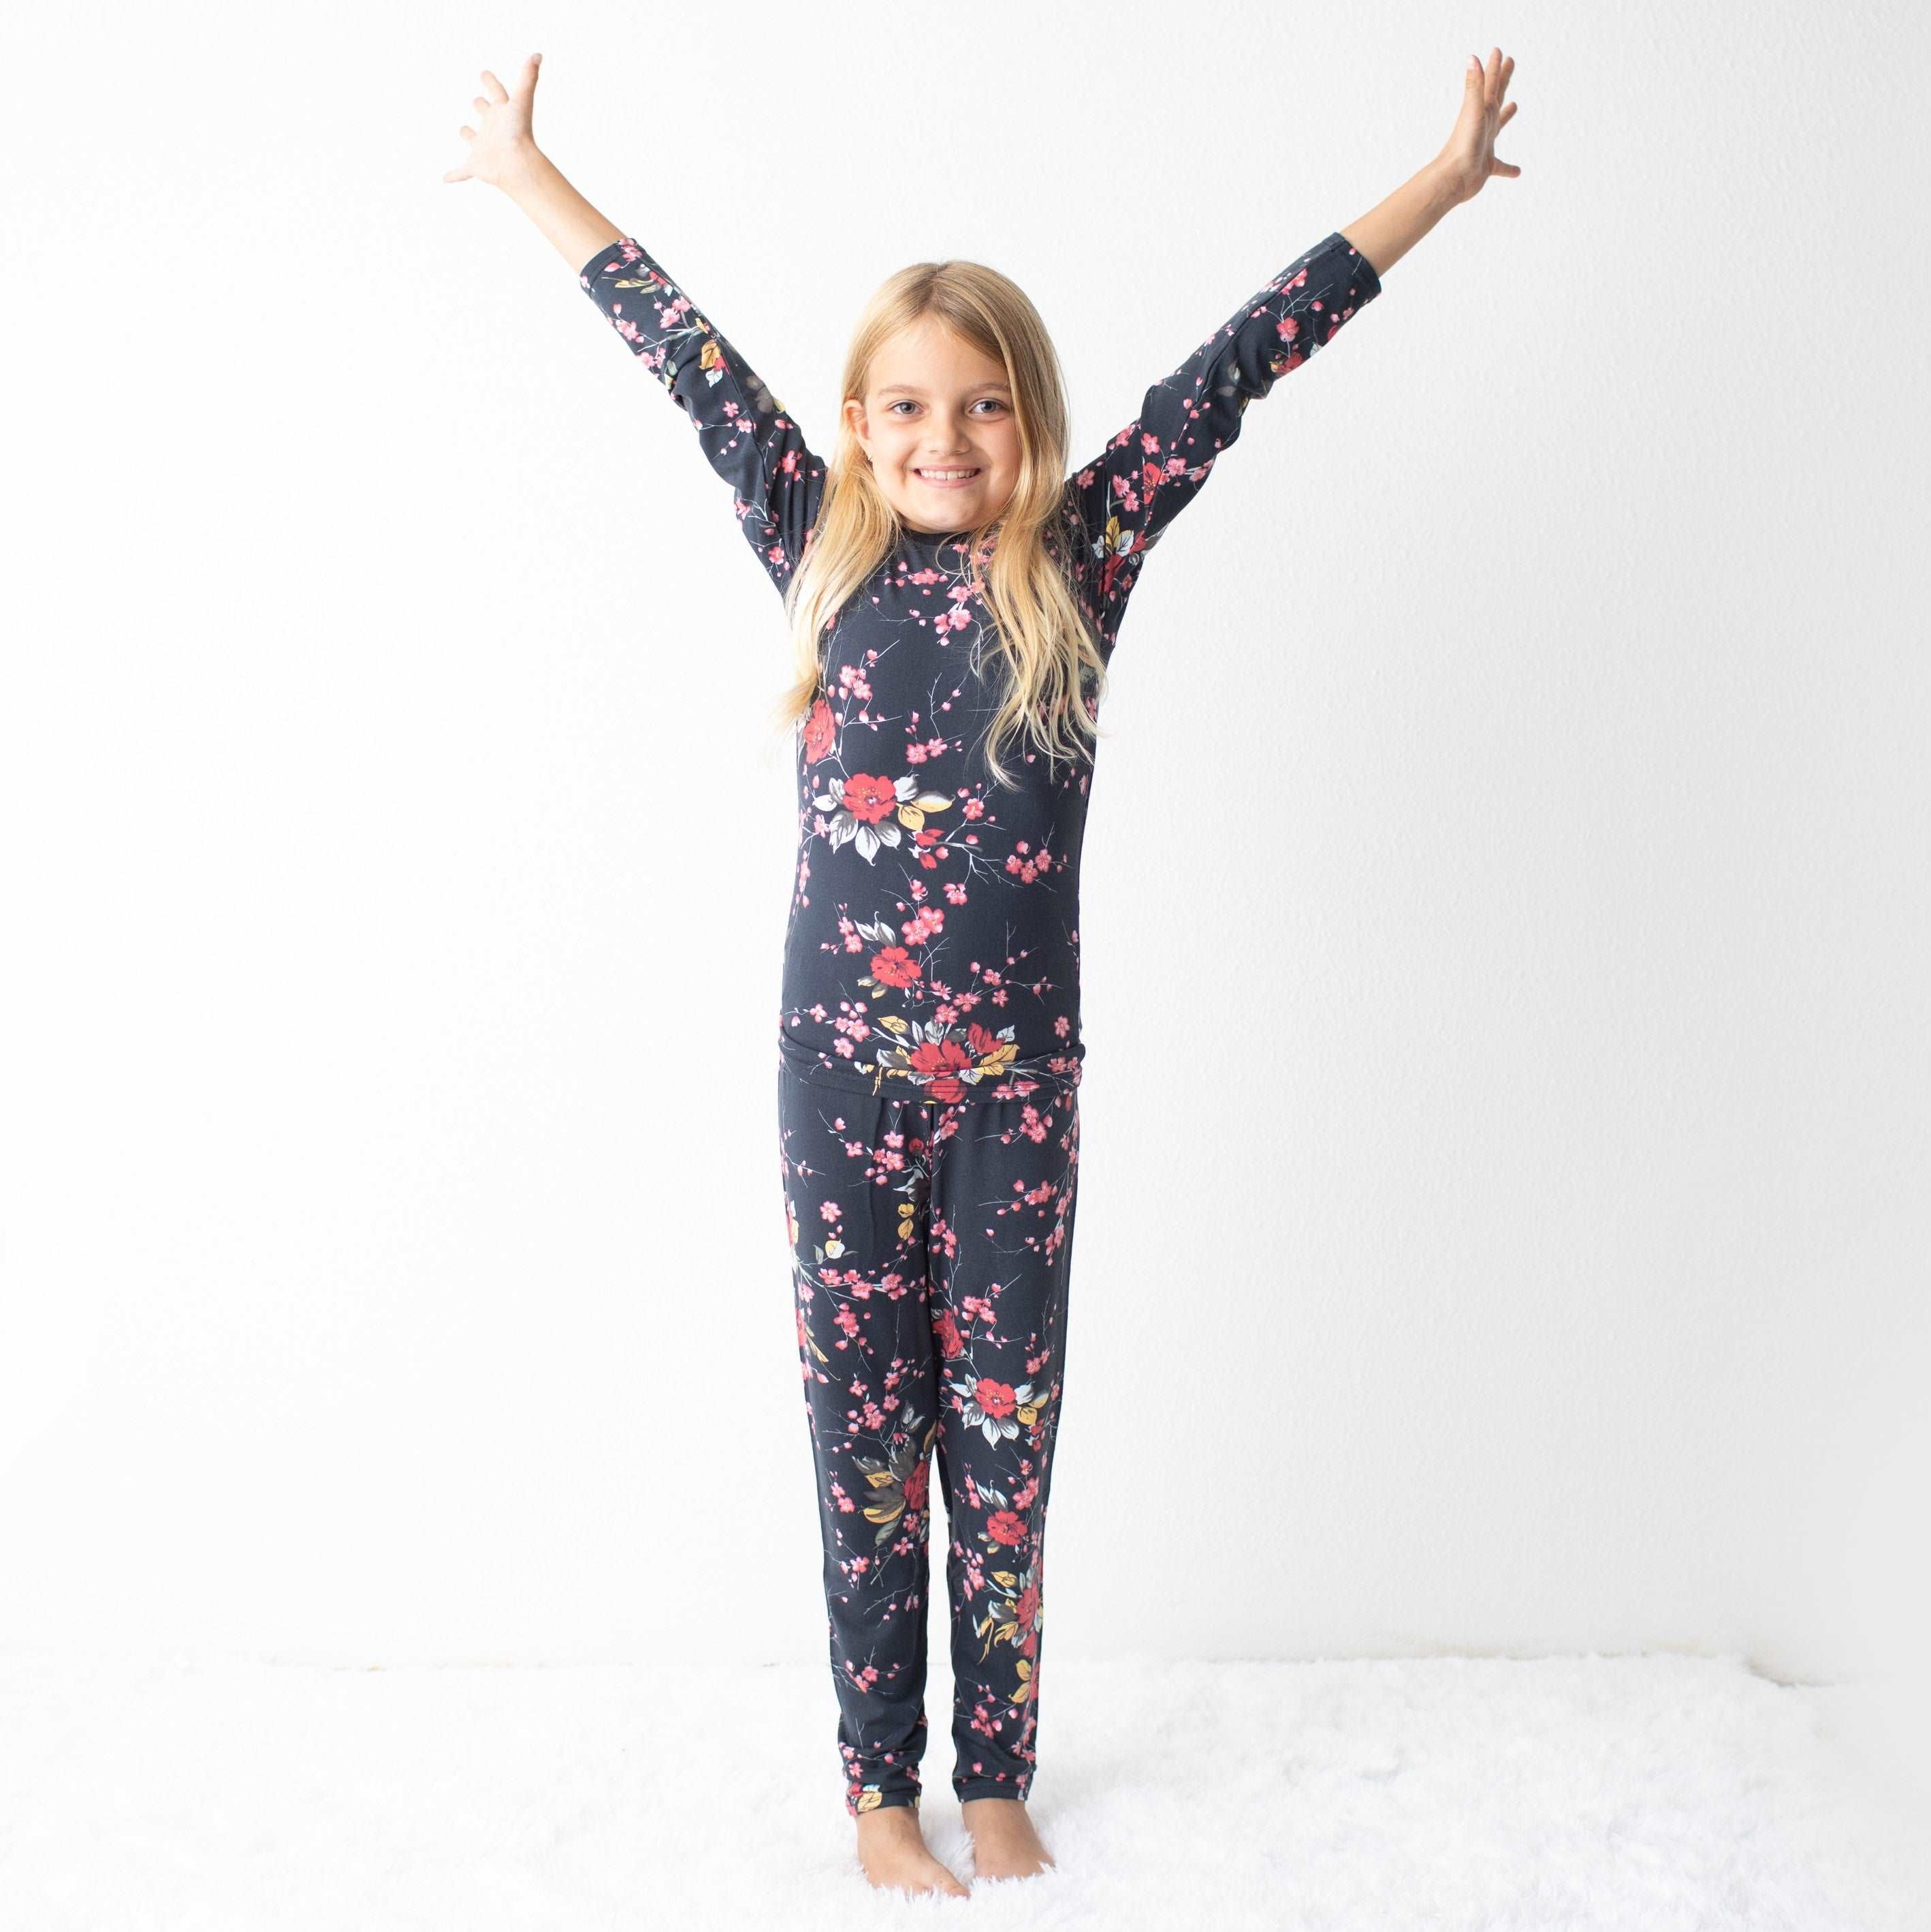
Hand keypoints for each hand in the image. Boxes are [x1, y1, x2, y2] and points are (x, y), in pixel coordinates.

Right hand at [442, 53, 543, 188]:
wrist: (516, 164)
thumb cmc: (519, 133)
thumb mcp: (522, 100)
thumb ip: (528, 77)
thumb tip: (538, 54)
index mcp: (502, 113)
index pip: (496, 92)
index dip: (491, 82)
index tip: (485, 74)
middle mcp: (493, 129)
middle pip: (486, 114)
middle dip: (482, 107)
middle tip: (477, 101)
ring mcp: (484, 148)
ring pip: (474, 140)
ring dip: (469, 136)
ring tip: (464, 133)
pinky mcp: (476, 166)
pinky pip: (462, 171)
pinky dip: (453, 175)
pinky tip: (444, 179)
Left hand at [1432, 47, 1520, 206]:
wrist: (1453, 178)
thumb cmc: (1463, 145)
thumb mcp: (1472, 110)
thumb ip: (1474, 85)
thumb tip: (1472, 57)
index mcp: (1481, 110)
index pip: (1490, 83)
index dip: (1495, 67)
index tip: (1498, 51)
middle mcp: (1483, 124)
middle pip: (1495, 97)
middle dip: (1502, 80)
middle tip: (1510, 63)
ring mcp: (1484, 144)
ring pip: (1499, 126)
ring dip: (1506, 116)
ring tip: (1514, 106)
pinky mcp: (1486, 166)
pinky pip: (1501, 166)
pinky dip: (1509, 168)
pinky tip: (1517, 171)